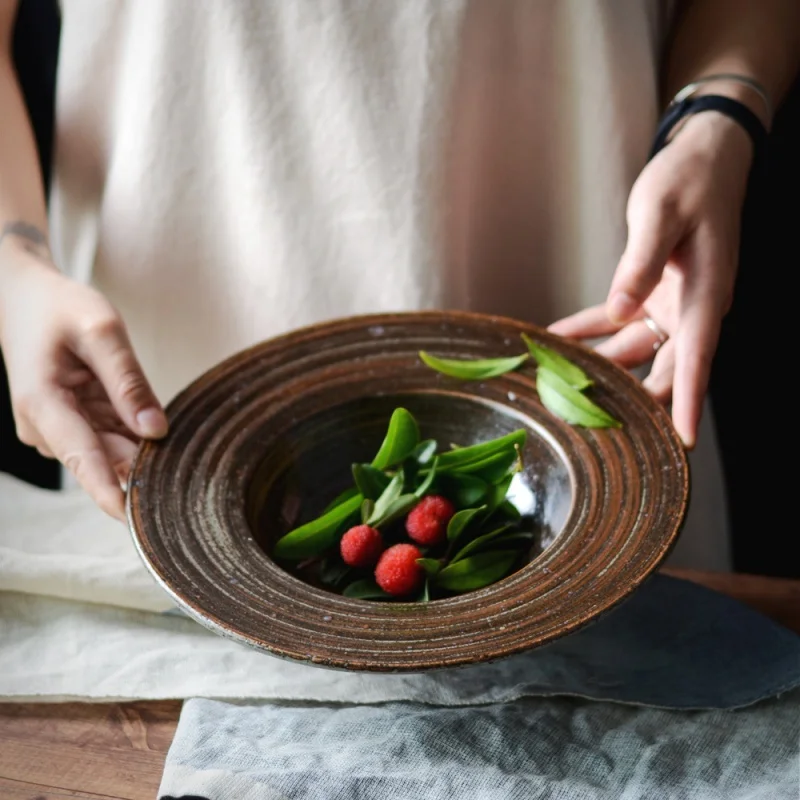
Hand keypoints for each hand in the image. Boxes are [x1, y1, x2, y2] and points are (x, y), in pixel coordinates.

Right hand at [0, 250, 166, 518]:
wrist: (24, 297)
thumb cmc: (60, 307)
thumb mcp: (101, 330)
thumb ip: (129, 382)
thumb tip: (156, 431)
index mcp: (42, 403)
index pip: (82, 459)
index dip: (111, 493)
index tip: (136, 523)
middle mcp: (44, 426)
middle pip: (102, 460)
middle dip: (142, 466)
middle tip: (187, 469)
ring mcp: (55, 429)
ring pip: (108, 452)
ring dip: (140, 449)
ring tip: (175, 443)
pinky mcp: (69, 425)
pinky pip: (108, 438)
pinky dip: (132, 435)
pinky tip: (156, 429)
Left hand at [549, 111, 753, 448]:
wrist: (704, 158)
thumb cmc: (689, 181)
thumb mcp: (660, 215)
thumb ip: (639, 264)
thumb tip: (620, 311)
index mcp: (706, 292)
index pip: (698, 356)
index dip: (690, 400)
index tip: (685, 439)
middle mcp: (693, 307)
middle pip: (666, 368)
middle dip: (637, 399)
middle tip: (601, 426)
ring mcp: (673, 304)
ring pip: (636, 351)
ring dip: (602, 367)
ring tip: (560, 385)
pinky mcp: (655, 294)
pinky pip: (617, 322)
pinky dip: (588, 332)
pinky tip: (555, 339)